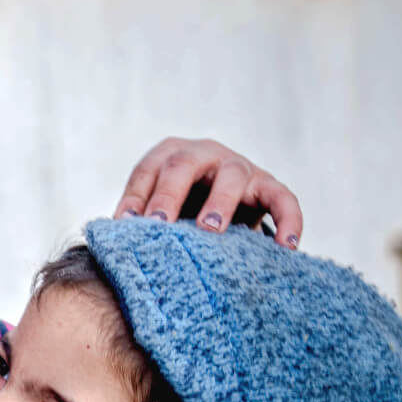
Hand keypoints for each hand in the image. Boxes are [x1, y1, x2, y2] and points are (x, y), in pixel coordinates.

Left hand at [115, 138, 303, 248]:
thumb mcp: (161, 210)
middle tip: (159, 224)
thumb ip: (141, 221)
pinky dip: (288, 220)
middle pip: (182, 166)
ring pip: (230, 176)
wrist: (226, 205)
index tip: (125, 225)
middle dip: (169, 195)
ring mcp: (239, 167)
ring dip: (218, 202)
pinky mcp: (269, 186)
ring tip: (210, 229)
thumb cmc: (182, 211)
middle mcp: (204, 153)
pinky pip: (283, 199)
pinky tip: (285, 247)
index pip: (147, 170)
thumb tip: (113, 244)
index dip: (135, 196)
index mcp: (170, 155)